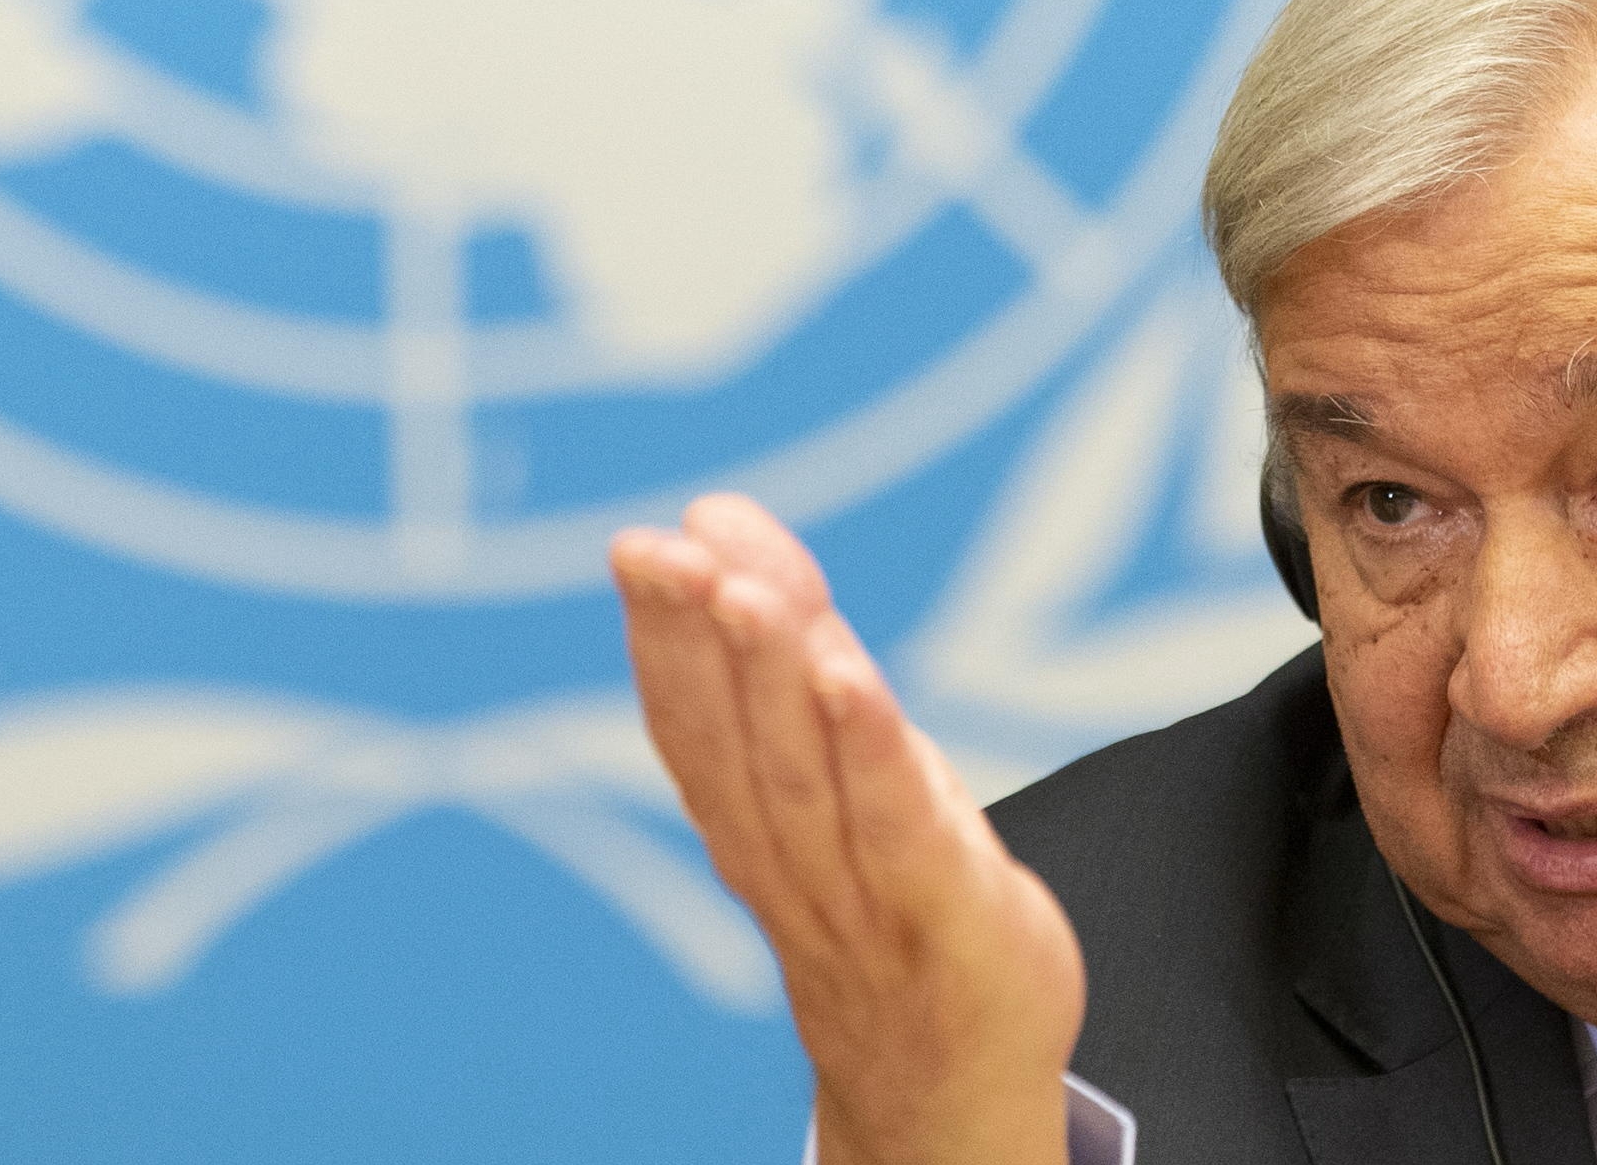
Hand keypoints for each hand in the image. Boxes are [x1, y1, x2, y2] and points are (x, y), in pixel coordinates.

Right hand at [611, 494, 1083, 1164]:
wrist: (949, 1081)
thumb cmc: (891, 896)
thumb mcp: (839, 759)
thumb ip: (795, 644)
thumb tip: (724, 516)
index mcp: (748, 818)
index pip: (690, 719)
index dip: (660, 632)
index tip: (647, 542)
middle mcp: (784, 857)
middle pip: (730, 740)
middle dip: (697, 635)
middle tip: (673, 548)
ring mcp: (858, 892)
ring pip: (796, 776)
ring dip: (765, 679)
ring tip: (745, 592)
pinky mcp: (942, 912)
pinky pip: (894, 828)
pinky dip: (864, 751)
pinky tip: (844, 679)